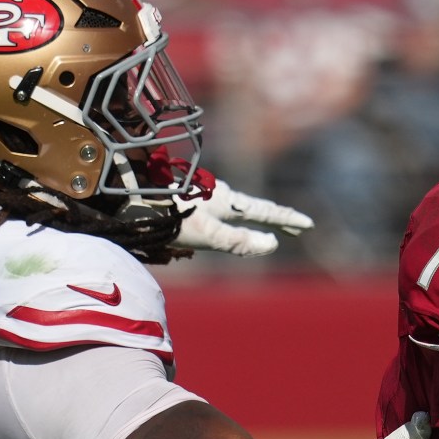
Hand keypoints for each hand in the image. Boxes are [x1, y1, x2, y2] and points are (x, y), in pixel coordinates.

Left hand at [174, 177, 314, 256]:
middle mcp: (220, 194)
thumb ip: (238, 241)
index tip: (308, 224)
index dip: (288, 220)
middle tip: (296, 227)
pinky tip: (224, 219)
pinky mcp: (190, 196)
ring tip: (266, 223)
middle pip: (255, 208)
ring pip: (237, 206)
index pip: (266, 212)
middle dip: (276, 218)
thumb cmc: (168, 217)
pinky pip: (221, 208)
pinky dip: (234, 215)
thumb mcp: (207, 234)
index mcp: (228, 202)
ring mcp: (205, 194)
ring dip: (255, 216)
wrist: (130, 195)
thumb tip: (272, 245)